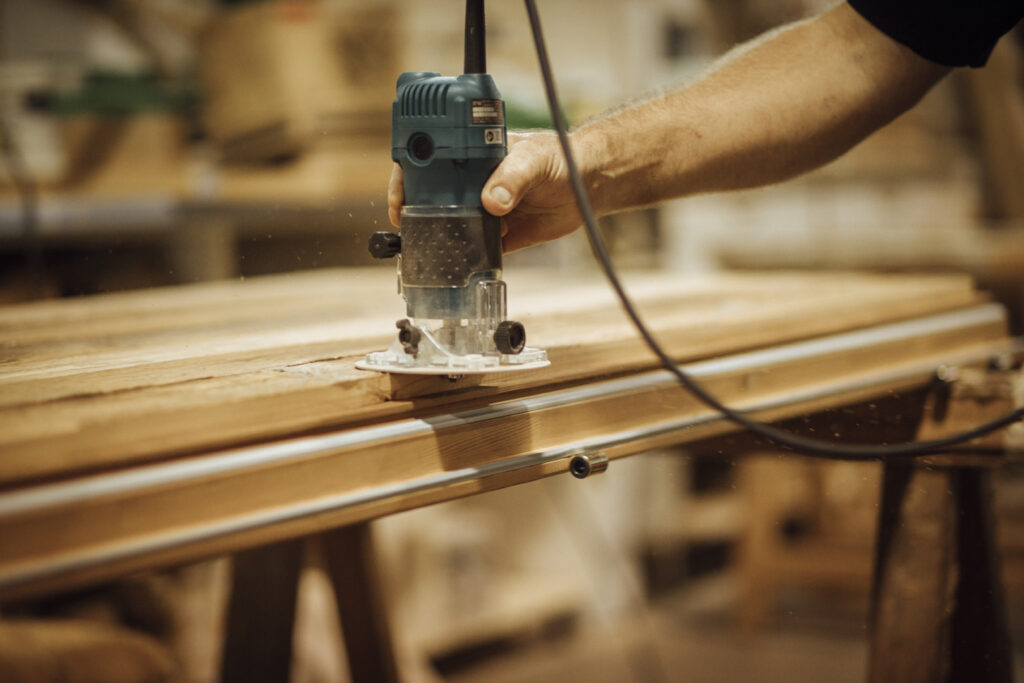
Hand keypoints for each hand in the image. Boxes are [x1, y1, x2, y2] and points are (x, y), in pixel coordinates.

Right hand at [387, 131, 582, 252]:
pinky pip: (476, 248)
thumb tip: (491, 201)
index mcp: (472, 155)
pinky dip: (465, 258)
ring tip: (423, 248)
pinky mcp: (499, 235)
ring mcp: (484, 209)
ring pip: (451, 224)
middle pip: (432, 197)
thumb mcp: (534, 160)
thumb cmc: (560, 158)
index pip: (429, 161)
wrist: (587, 186)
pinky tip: (454, 266)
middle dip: (415, 210)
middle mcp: (472, 182)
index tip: (401, 193)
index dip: (409, 176)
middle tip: (405, 224)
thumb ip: (512, 177)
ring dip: (437, 236)